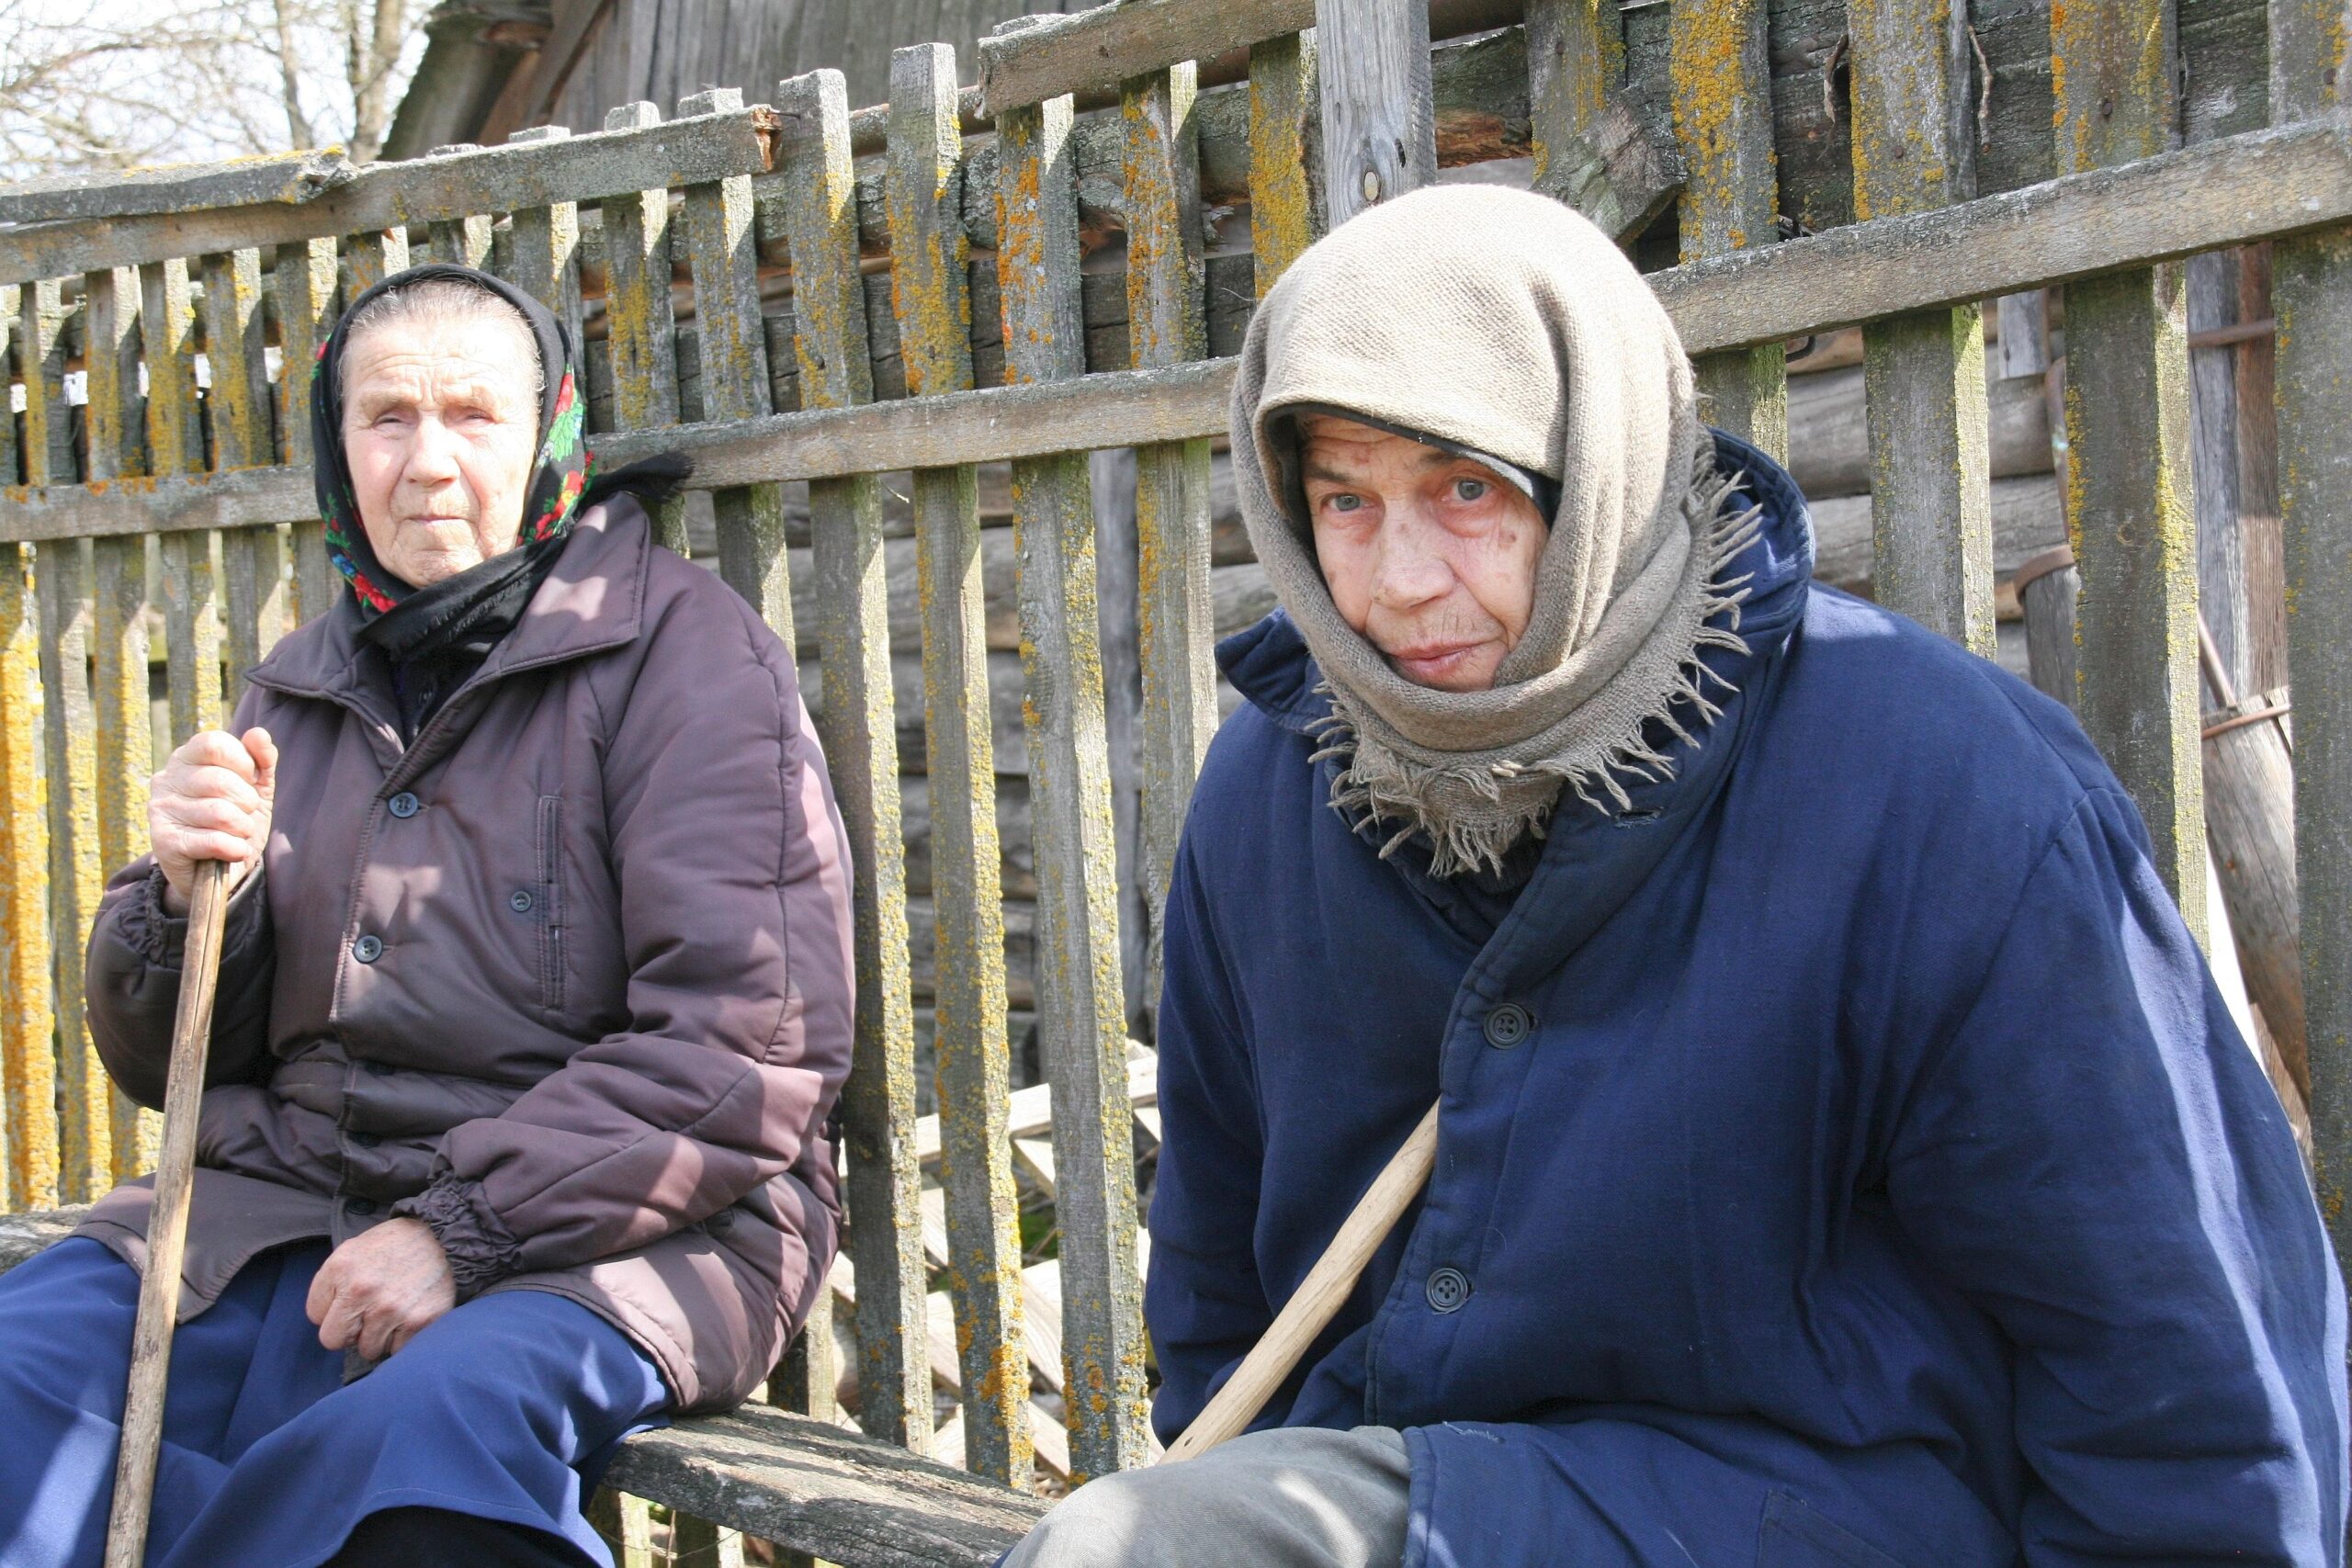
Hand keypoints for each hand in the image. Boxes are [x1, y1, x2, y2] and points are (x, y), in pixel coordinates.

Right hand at [148, 727, 277, 915]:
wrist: (218, 870)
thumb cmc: (236, 819)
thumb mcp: (255, 788)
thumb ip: (261, 760)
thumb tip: (258, 734)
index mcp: (186, 758)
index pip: (213, 743)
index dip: (242, 762)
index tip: (249, 780)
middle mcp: (166, 780)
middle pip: (220, 780)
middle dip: (246, 802)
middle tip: (244, 814)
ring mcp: (161, 811)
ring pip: (219, 813)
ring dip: (242, 828)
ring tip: (237, 833)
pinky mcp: (163, 842)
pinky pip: (213, 841)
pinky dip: (234, 848)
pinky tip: (233, 851)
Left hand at [306, 1217, 456, 1359]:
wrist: (443, 1237)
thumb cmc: (393, 1246)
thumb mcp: (351, 1250)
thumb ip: (330, 1284)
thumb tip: (324, 1320)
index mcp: (340, 1269)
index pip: (315, 1315)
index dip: (332, 1310)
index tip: (349, 1300)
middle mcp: (362, 1290)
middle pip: (333, 1340)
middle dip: (348, 1331)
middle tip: (367, 1315)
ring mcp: (391, 1309)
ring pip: (367, 1349)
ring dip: (378, 1336)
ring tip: (392, 1312)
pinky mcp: (420, 1321)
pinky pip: (397, 1350)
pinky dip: (403, 1339)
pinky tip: (410, 1316)